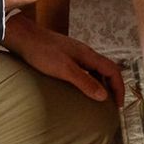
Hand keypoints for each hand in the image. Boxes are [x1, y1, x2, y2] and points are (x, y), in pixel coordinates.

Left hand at [3, 16, 126, 104]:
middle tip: (112, 104)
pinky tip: (82, 88)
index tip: (118, 105)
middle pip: (108, 69)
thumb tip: (103, 96)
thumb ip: (84, 82)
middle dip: (113, 86)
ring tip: (100, 99)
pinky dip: (90, 80)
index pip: (113, 71)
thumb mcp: (64, 70)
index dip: (119, 88)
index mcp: (89, 55)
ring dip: (102, 83)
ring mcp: (76, 54)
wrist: (25, 38)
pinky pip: (86, 69)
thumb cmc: (42, 52)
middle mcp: (85, 53)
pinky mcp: (66, 57)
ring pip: (96, 70)